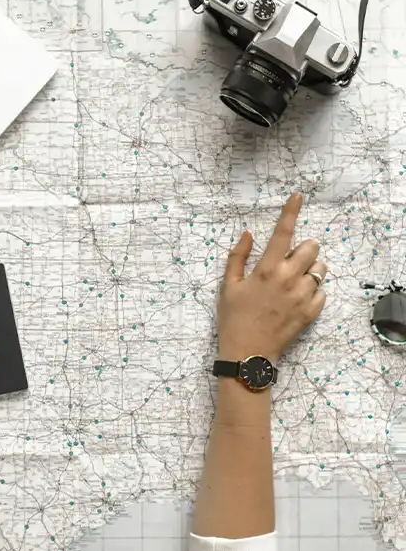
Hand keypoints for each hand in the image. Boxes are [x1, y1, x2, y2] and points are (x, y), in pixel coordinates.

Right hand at [217, 193, 325, 363]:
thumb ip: (237, 257)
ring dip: (310, 269)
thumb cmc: (233, 319)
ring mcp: (302, 296)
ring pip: (320, 269)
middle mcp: (288, 279)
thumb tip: (249, 234)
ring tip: (295, 280)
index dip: (291, 211)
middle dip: (304, 249)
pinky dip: (313, 291)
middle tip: (290, 260)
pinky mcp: (311, 312)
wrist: (248, 354)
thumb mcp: (228, 286)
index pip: (283, 232)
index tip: (298, 196)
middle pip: (311, 248)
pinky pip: (322, 292)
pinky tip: (296, 299)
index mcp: (266, 269)